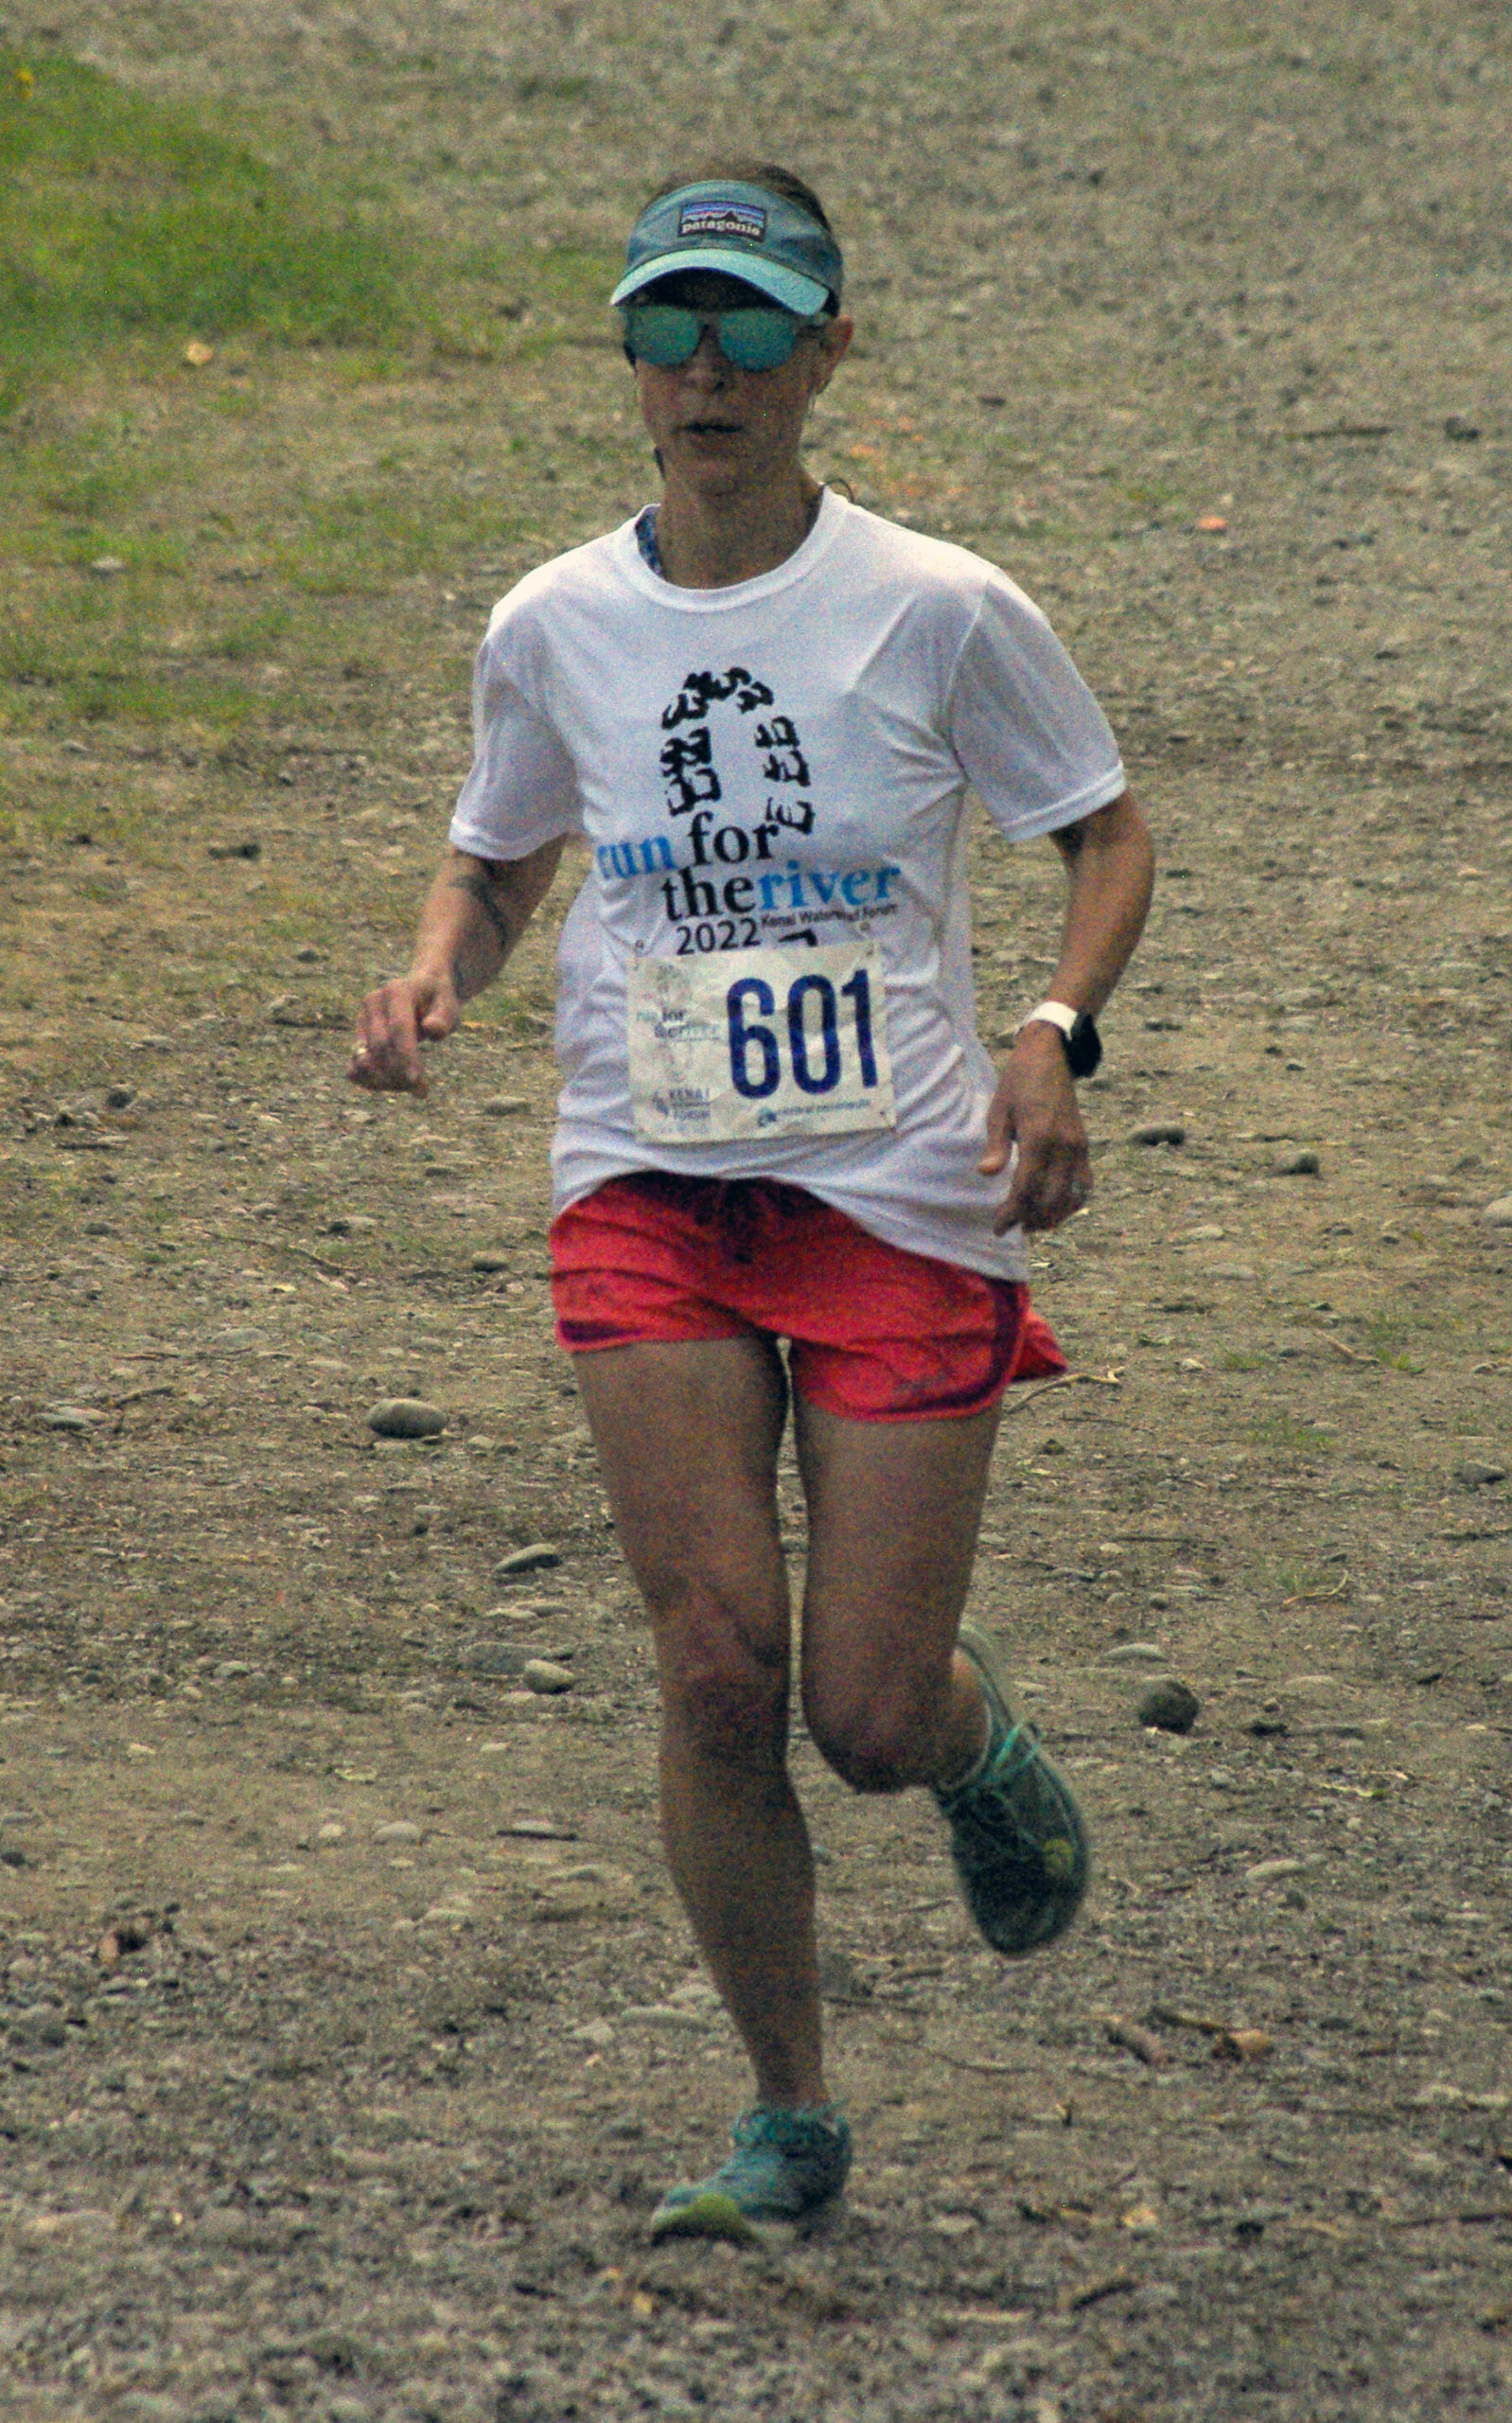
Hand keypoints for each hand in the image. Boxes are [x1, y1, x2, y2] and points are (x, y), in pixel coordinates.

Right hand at [347, 968, 458, 1096]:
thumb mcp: (448, 1005)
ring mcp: (362, 1020)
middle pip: (380, 1046)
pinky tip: (393, 1087)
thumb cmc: (438, 1001)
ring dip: (386, 1081)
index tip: (417, 1080)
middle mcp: (373, 1003)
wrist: (422, 991)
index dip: (406, 1055)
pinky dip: (370, 1082)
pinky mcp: (358, 1036)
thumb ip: (443, 1018)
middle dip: (399, 1073)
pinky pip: (355, 1067)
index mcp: (397, 991)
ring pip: (365, 1060)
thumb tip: (431, 1029)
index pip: (399, 1027)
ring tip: (412, 1088)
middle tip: (421, 1089)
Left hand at [980, 1025, 1092, 1234]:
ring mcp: (1079, 1147)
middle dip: (1029, 1219)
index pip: (1027, 1188)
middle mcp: (1064, 1146)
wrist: (1049, 1056)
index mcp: (1039, 1136)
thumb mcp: (999, 1110)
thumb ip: (995, 1145)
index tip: (998, 1227)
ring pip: (1072, 1197)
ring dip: (1052, 1216)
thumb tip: (986, 1174)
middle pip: (1050, 1199)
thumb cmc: (1018, 1083)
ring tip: (1031, 1223)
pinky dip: (1071, 1202)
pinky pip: (1085, 1184)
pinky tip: (1053, 1208)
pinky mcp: (1085, 1146)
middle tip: (1010, 1226)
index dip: (1012, 1213)